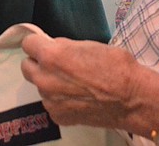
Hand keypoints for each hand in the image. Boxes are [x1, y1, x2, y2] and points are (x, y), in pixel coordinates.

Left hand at [21, 35, 158, 133]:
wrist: (131, 98)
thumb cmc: (115, 66)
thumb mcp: (88, 45)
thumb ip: (64, 46)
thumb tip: (53, 46)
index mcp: (51, 56)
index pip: (27, 43)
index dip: (37, 43)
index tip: (44, 45)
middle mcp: (45, 79)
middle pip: (26, 67)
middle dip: (38, 63)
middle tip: (57, 64)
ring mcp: (50, 100)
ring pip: (40, 86)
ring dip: (50, 82)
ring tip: (74, 83)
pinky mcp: (58, 116)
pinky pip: (51, 103)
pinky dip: (60, 100)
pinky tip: (78, 98)